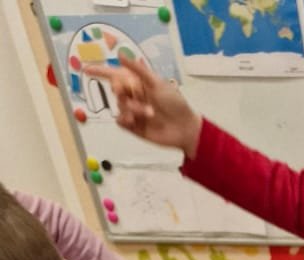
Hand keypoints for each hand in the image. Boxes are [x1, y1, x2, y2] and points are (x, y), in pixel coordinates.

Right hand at [84, 59, 202, 157]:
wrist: (185, 128)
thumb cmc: (175, 103)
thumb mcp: (157, 83)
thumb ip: (138, 70)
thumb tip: (120, 54)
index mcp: (138, 83)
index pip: (115, 75)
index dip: (100, 72)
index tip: (86, 69)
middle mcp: (134, 96)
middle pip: (116, 90)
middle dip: (121, 90)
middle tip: (130, 93)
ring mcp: (134, 112)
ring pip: (120, 106)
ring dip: (132, 108)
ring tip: (149, 113)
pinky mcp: (134, 127)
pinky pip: (121, 121)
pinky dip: (125, 120)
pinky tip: (134, 121)